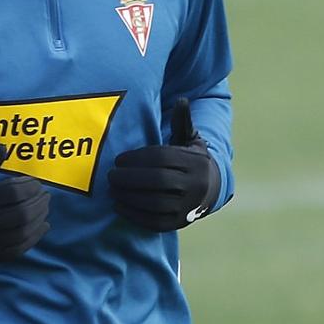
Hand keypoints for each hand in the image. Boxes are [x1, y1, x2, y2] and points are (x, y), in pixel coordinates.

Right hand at [0, 145, 49, 262]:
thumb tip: (3, 147)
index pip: (13, 193)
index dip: (29, 187)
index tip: (35, 182)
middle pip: (22, 214)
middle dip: (38, 202)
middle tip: (45, 194)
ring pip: (23, 232)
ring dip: (39, 219)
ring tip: (45, 208)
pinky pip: (17, 249)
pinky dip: (33, 238)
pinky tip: (41, 227)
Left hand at [108, 98, 220, 230]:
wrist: (212, 189)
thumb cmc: (191, 159)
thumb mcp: (190, 139)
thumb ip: (183, 122)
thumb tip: (181, 100)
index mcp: (195, 162)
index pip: (162, 158)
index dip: (137, 158)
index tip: (118, 159)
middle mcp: (195, 185)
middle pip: (158, 180)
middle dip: (130, 178)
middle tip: (110, 175)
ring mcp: (188, 207)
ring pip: (155, 202)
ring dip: (128, 196)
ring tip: (112, 189)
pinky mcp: (179, 223)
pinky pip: (154, 221)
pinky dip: (133, 214)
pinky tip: (118, 205)